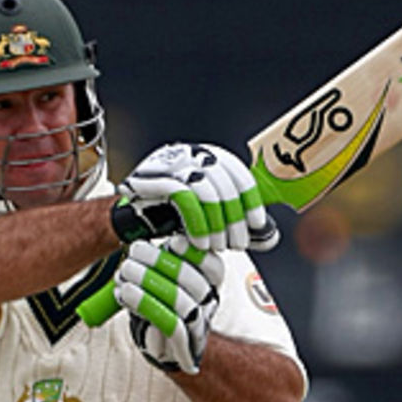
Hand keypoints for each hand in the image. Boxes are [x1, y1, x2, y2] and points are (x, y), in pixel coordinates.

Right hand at [111, 143, 278, 252]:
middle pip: (224, 182)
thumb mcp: (209, 215)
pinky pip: (184, 198)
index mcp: (208, 156)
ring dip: (216, 224)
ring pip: (206, 190)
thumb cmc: (173, 214)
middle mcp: (191, 154)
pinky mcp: (155, 178)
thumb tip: (268, 237)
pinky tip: (199, 243)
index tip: (256, 223)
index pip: (237, 172)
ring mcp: (171, 163)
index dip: (251, 199)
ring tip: (216, 246)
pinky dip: (197, 224)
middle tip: (236, 244)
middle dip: (234, 219)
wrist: (133, 215)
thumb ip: (236, 222)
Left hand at [114, 239, 223, 373]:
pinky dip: (145, 305)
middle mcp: (209, 303)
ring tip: (124, 269)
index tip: (173, 242)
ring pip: (181, 303)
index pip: (214, 268)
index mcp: (210, 284)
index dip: (196, 255)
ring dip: (149, 282)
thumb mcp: (167, 274)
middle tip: (134, 250)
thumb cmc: (162, 299)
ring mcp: (197, 325)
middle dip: (162, 263)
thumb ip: (164, 258)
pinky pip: (168, 324)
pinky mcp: (181, 344)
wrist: (161, 341)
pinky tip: (124, 292)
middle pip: (196, 284)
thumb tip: (143, 243)